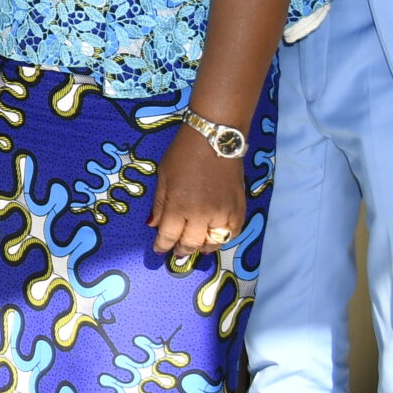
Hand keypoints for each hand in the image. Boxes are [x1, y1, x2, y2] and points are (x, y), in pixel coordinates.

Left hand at [149, 127, 247, 261]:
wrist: (215, 139)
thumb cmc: (183, 154)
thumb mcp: (164, 177)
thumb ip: (160, 204)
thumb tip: (153, 225)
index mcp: (180, 207)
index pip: (169, 236)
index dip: (162, 245)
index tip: (158, 250)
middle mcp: (202, 215)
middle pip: (191, 243)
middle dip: (181, 250)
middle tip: (176, 252)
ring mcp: (223, 214)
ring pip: (213, 242)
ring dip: (203, 247)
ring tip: (196, 248)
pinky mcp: (239, 209)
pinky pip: (232, 233)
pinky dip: (223, 238)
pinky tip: (215, 237)